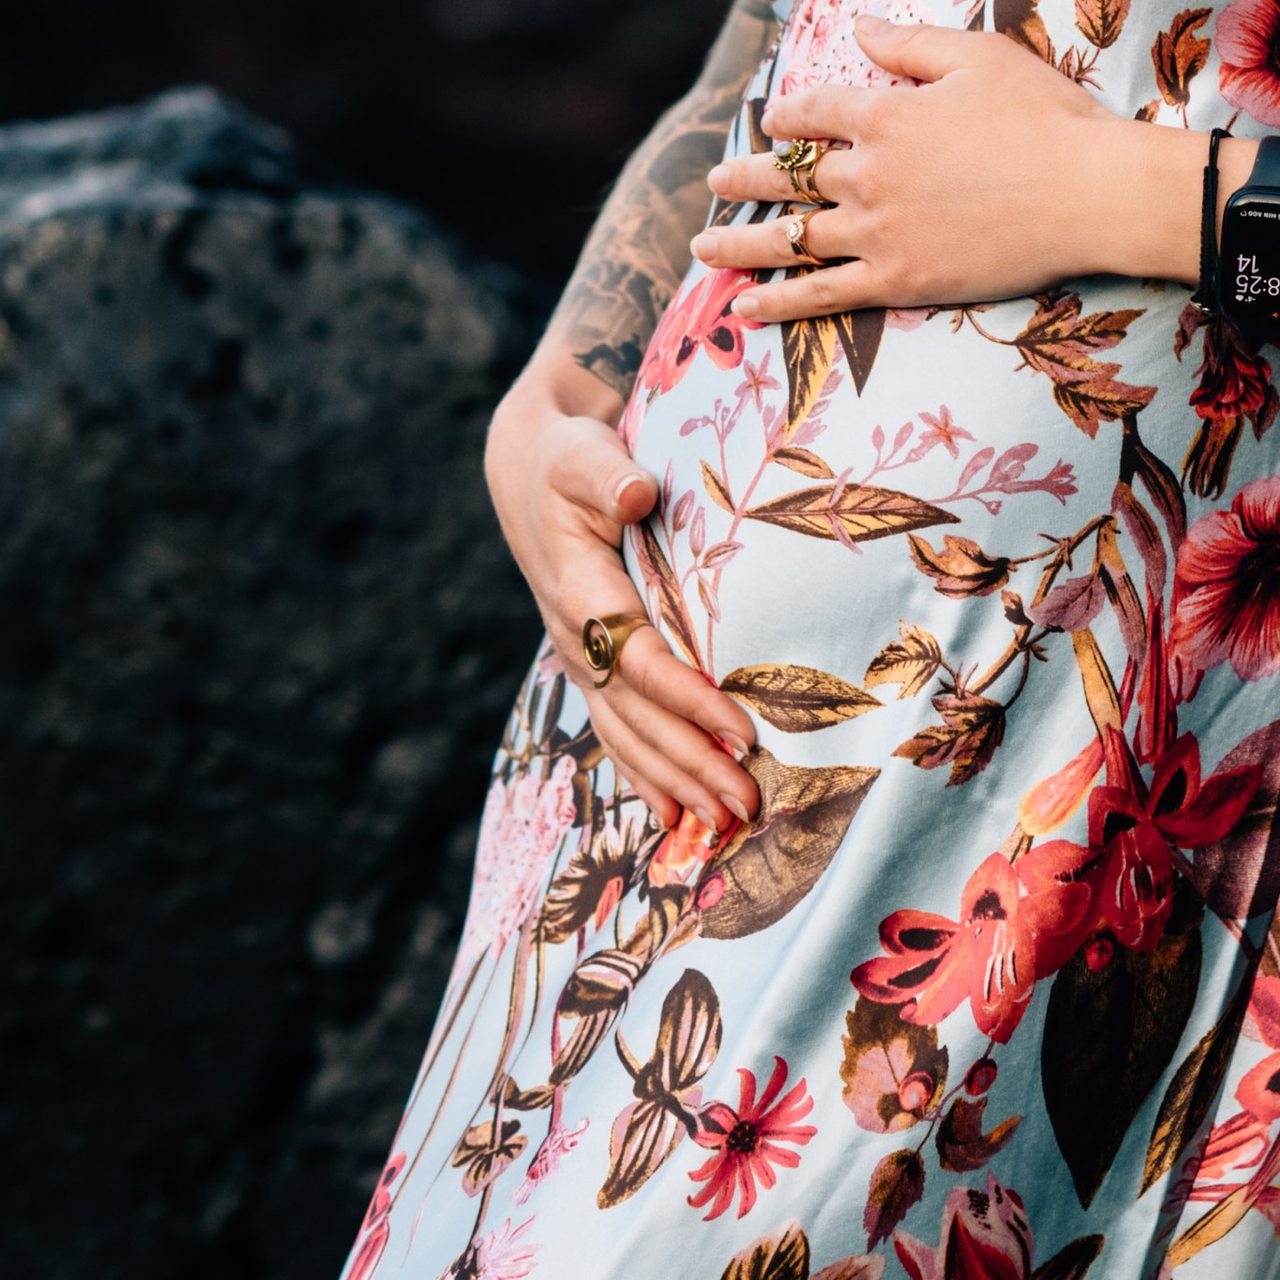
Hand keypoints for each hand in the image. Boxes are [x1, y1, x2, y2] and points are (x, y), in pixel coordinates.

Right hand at [482, 347, 758, 830]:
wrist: (531, 476)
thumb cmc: (569, 461)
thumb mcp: (583, 455)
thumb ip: (607, 474)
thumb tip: (637, 492)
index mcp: (580, 592)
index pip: (639, 658)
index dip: (688, 697)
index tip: (740, 729)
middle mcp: (577, 639)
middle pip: (639, 714)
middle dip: (692, 762)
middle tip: (747, 802)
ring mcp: (582, 659)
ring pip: (629, 734)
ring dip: (677, 781)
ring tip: (725, 824)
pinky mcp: (593, 667)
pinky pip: (618, 731)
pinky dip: (647, 775)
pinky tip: (674, 817)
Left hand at [695, 18, 1154, 320]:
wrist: (1090, 193)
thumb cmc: (1045, 117)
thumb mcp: (978, 57)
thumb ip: (909, 44)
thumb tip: (857, 26)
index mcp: (885, 113)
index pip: (816, 112)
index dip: (789, 114)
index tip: (770, 120)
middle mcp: (868, 173)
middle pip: (789, 176)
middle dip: (746, 179)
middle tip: (715, 184)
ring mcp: (879, 231)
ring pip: (792, 238)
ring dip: (740, 243)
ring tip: (702, 249)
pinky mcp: (900, 279)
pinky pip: (823, 293)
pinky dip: (779, 301)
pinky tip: (745, 307)